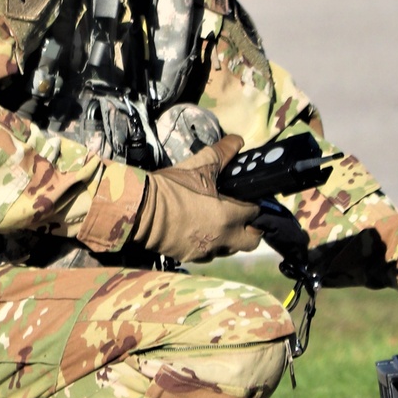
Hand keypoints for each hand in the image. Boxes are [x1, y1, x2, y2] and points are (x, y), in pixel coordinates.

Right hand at [133, 134, 260, 262]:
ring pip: (230, 249)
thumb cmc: (172, 187)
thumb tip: (238, 141)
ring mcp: (206, 251)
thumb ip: (223, 152)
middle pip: (251, 242)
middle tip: (242, 217)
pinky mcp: (189, 257)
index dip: (255, 205)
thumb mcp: (200, 164)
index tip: (248, 199)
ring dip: (230, 238)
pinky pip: (208, 254)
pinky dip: (209, 245)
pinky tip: (199, 231)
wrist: (141, 208)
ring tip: (219, 222)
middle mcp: (222, 238)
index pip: (257, 213)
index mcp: (230, 216)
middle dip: (251, 230)